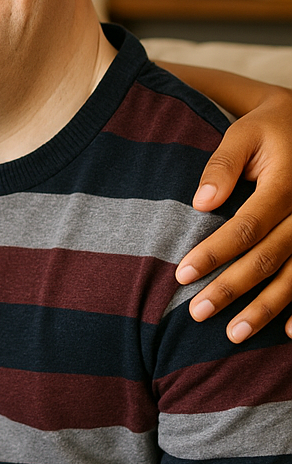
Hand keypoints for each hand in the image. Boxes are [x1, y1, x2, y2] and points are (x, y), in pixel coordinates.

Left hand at [176, 83, 291, 341]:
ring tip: (233, 334)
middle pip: (268, 259)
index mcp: (286, 186)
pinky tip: (287, 334)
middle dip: (233, 289)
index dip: (215, 253)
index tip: (183, 275)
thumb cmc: (267, 129)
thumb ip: (222, 165)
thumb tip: (200, 203)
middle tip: (198, 313)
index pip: (246, 227)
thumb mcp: (243, 134)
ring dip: (266, 308)